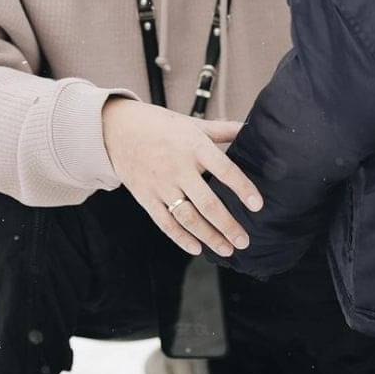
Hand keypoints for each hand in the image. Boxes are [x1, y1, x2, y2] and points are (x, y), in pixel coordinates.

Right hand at [101, 97, 262, 255]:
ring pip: (188, 218)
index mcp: (194, 147)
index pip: (224, 170)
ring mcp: (160, 185)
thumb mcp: (192, 124)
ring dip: (209, 237)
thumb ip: (222, 129)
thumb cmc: (160, 125)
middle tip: (244, 241)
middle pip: (207, 203)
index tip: (257, 205)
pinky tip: (197, 248)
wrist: (116, 129)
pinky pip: (165, 222)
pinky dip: (181, 238)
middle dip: (228, 225)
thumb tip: (250, 128)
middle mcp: (178, 168)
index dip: (242, 188)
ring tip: (226, 249)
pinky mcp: (146, 197)